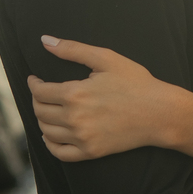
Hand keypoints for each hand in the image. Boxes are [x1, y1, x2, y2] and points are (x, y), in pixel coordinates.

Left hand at [27, 36, 176, 160]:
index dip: (33, 84)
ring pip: (46, 132)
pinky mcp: (91, 152)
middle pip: (40, 111)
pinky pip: (59, 153)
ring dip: (42, 120)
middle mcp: (74, 118)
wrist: (160, 113)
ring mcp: (82, 138)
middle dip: (36, 100)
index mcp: (74, 93)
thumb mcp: (106, 59)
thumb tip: (45, 40)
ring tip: (48, 110)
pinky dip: (49, 144)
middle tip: (42, 94)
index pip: (39, 92)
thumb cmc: (136, 83)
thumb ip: (73, 49)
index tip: (35, 79)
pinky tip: (51, 135)